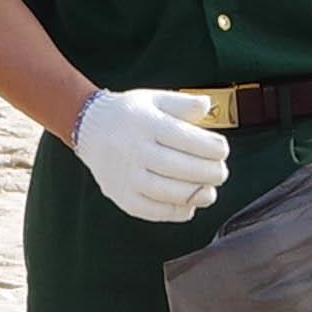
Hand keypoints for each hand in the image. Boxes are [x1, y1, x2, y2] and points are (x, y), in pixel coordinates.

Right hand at [67, 84, 227, 222]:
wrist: (88, 128)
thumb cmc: (129, 114)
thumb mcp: (154, 99)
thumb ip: (183, 103)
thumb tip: (207, 106)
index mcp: (146, 123)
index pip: (186, 138)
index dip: (212, 148)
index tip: (222, 150)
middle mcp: (133, 150)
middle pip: (179, 167)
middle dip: (209, 172)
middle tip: (221, 172)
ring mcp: (125, 176)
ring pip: (167, 192)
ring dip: (195, 194)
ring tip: (209, 191)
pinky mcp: (121, 195)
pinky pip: (152, 210)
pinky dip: (175, 212)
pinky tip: (189, 205)